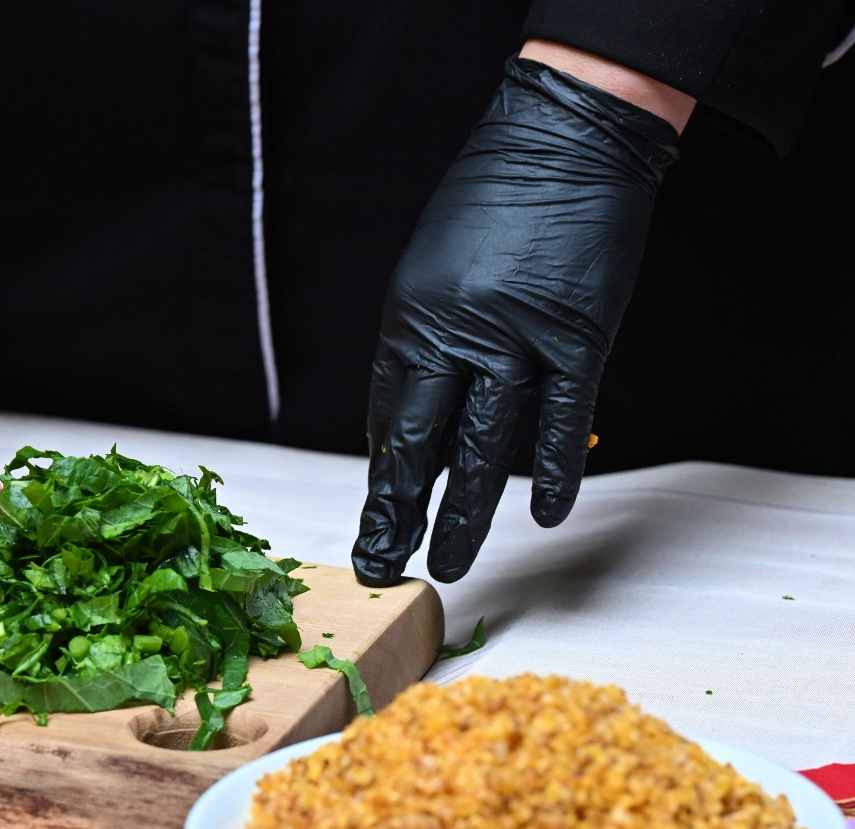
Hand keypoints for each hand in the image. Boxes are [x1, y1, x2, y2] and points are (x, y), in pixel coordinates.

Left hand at [351, 56, 681, 585]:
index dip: (380, 476)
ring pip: (485, 447)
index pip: (385, 417)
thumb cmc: (490, 204)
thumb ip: (420, 345)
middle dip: (397, 513)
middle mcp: (454, 334)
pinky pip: (563, 419)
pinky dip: (553, 469)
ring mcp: (518, 338)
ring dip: (466, 514)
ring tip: (448, 565)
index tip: (374, 519)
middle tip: (380, 565)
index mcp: (408, 319)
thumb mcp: (428, 271)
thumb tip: (412, 422)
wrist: (563, 139)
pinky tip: (542, 516)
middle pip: (420, 444)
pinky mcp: (579, 336)